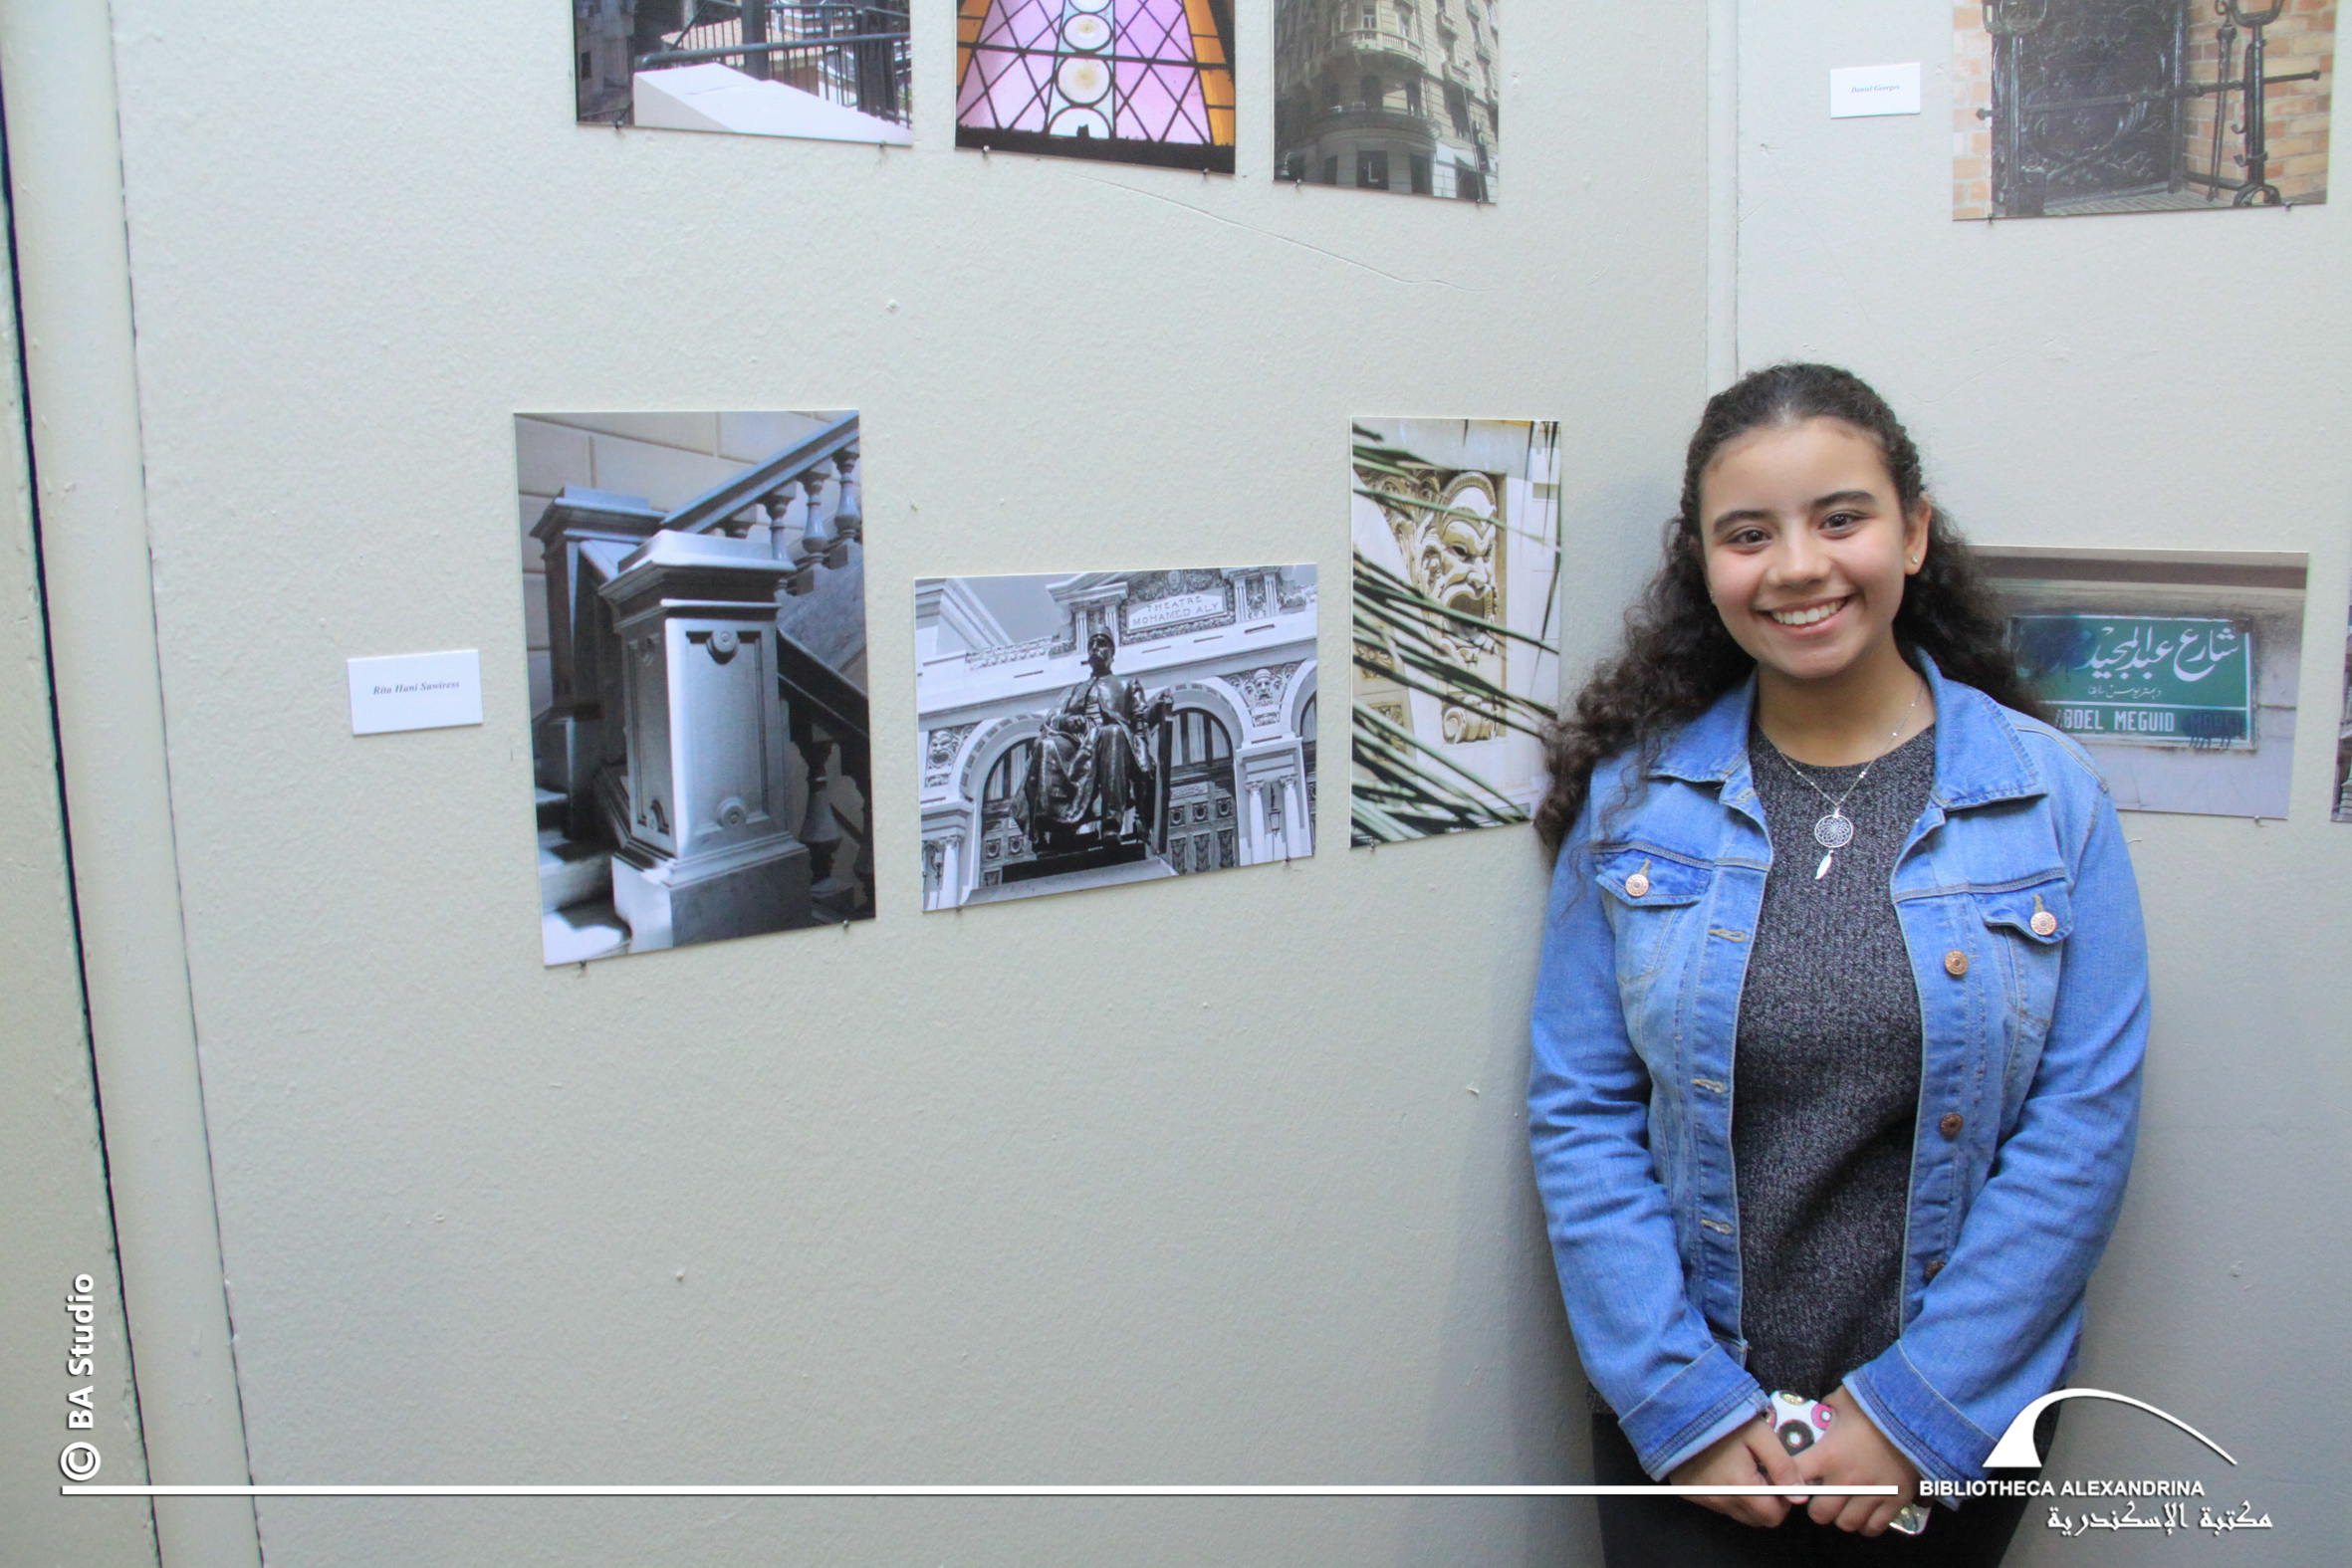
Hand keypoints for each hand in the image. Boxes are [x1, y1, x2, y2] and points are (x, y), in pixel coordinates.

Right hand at [1668, 1415, 1803, 1528]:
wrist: (1680, 1409)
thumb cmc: (1725, 1420)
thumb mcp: (1761, 1436)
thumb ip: (1784, 1467)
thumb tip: (1801, 1498)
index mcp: (1740, 1488)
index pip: (1773, 1516)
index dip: (1784, 1501)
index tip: (1780, 1479)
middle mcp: (1720, 1500)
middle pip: (1756, 1520)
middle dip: (1767, 1503)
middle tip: (1765, 1475)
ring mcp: (1702, 1499)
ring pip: (1738, 1514)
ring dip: (1747, 1500)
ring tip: (1744, 1470)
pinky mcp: (1689, 1494)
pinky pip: (1718, 1505)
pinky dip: (1728, 1494)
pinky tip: (1724, 1470)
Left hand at [1799, 1387, 1920, 1534]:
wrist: (1918, 1418)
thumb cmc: (1877, 1408)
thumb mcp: (1845, 1398)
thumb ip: (1828, 1406)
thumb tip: (1820, 1407)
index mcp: (1828, 1455)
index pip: (1794, 1478)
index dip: (1788, 1482)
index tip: (1793, 1480)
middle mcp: (1847, 1480)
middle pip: (1819, 1514)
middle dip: (1817, 1507)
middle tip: (1821, 1497)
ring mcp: (1872, 1494)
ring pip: (1846, 1524)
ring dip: (1841, 1517)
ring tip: (1843, 1506)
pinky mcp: (1895, 1502)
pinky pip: (1874, 1528)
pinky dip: (1866, 1525)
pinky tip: (1864, 1512)